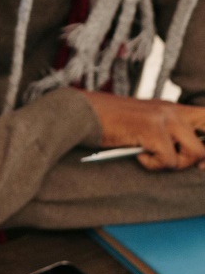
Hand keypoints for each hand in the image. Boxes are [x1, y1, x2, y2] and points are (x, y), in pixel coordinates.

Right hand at [81, 91, 204, 170]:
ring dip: (175, 164)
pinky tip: (137, 155)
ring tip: (151, 157)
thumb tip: (195, 161)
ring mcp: (164, 118)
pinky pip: (169, 161)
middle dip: (199, 158)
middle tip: (181, 162)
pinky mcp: (153, 130)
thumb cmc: (108, 123)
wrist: (81, 113)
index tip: (200, 161)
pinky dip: (152, 165)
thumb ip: (167, 133)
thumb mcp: (144, 123)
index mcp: (171, 108)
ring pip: (196, 154)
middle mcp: (172, 110)